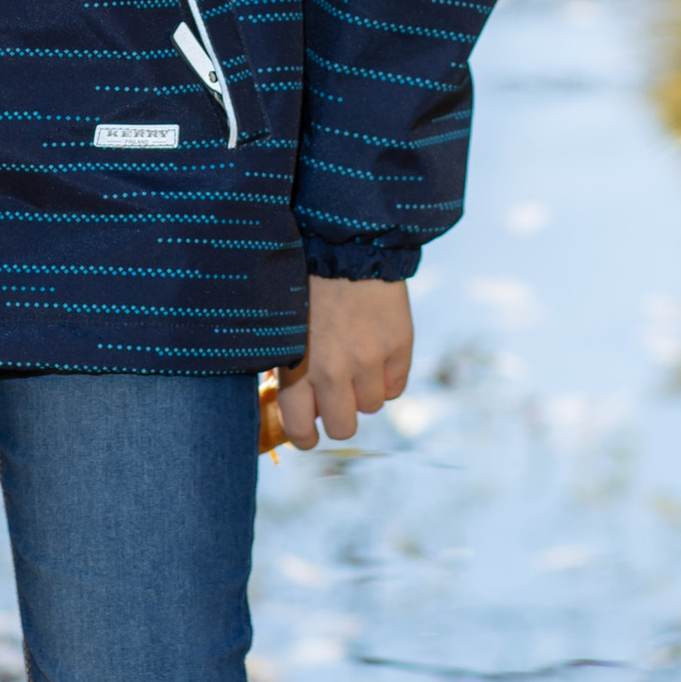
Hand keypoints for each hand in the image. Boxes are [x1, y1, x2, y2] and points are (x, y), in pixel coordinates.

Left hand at [274, 276, 412, 452]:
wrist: (344, 245)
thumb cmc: (304, 288)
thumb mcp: (282, 331)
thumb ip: (286, 371)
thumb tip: (293, 406)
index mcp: (296, 369)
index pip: (301, 431)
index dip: (306, 436)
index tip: (309, 433)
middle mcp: (333, 372)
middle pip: (344, 428)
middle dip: (339, 416)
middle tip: (336, 397)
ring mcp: (369, 359)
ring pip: (371, 407)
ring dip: (363, 391)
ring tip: (355, 362)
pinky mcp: (398, 346)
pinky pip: (396, 387)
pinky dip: (387, 378)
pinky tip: (376, 354)